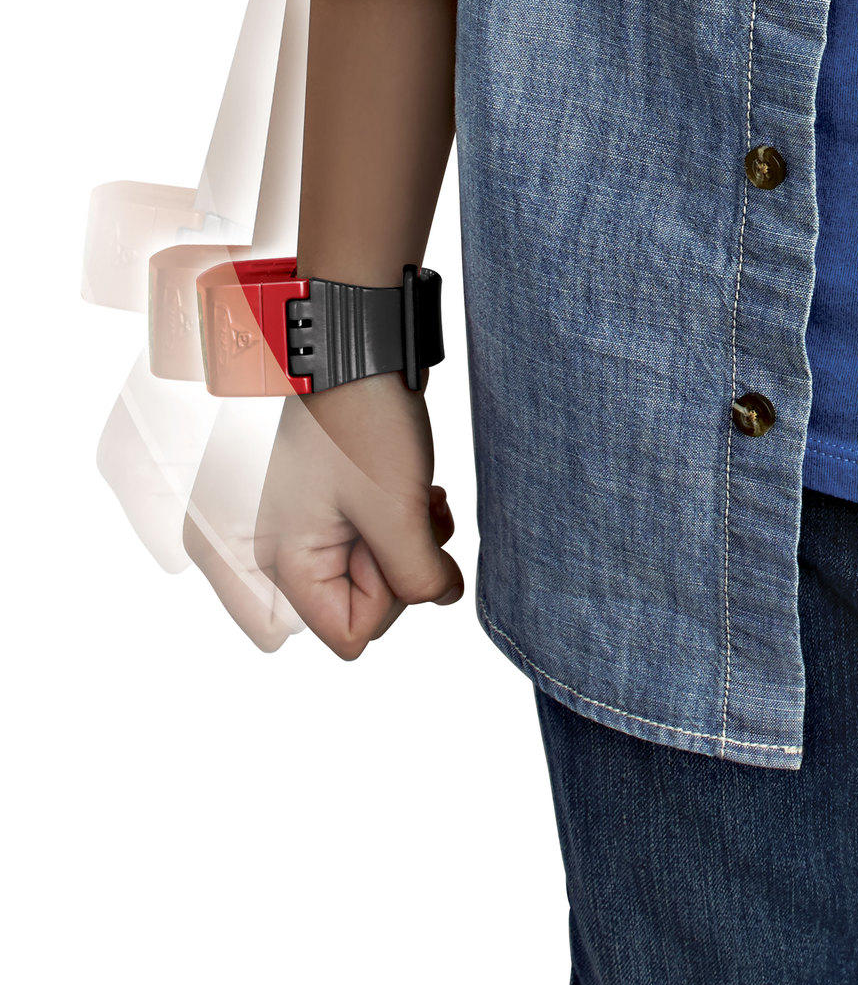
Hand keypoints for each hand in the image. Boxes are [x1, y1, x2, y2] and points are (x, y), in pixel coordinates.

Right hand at [254, 376, 464, 658]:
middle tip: (407, 510)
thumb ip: (417, 575)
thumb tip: (441, 597)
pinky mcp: (344, 504)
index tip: (389, 539)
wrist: (361, 353)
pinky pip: (386, 540)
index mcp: (289, 560)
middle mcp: (295, 551)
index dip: (388, 594)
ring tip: (419, 496)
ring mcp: (319, 526)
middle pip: (370, 603)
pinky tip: (421, 491)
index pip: (350, 632)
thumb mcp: (397, 510)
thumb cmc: (365, 423)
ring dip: (415, 539)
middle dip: (404, 563)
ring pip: (385, 570)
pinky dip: (411, 521)